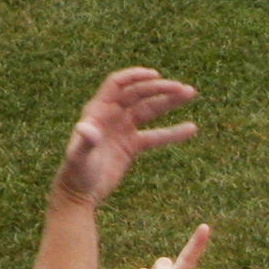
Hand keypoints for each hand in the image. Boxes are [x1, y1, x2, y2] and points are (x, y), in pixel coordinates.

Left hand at [53, 68, 198, 208]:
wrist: (80, 194)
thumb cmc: (76, 175)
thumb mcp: (78, 158)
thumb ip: (84, 142)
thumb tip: (87, 128)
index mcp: (98, 110)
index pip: (118, 84)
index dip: (136, 76)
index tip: (156, 75)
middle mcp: (111, 115)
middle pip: (139, 94)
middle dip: (161, 89)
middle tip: (183, 89)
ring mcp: (123, 129)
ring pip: (150, 109)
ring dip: (169, 101)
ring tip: (190, 93)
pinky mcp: (132, 145)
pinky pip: (156, 135)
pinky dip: (173, 132)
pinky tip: (192, 128)